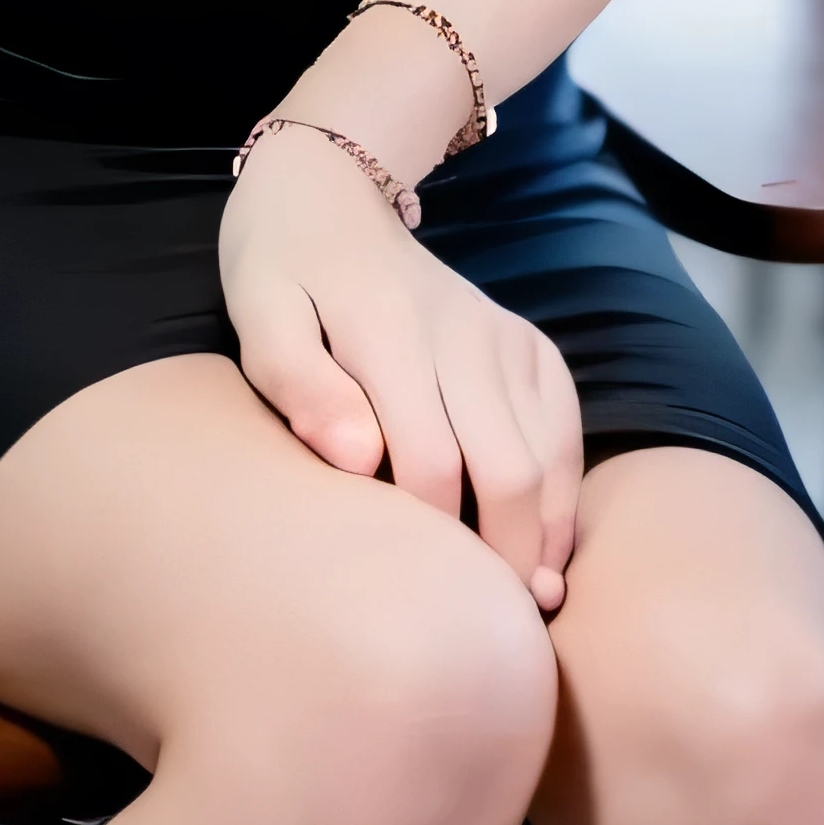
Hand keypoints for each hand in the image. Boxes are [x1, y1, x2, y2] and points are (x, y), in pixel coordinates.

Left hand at [219, 123, 582, 611]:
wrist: (329, 192)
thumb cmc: (280, 267)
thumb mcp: (259, 312)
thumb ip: (298, 383)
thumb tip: (355, 459)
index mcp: (391, 333)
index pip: (429, 466)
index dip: (429, 547)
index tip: (414, 606)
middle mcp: (463, 333)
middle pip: (506, 472)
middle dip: (504, 563)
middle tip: (487, 632)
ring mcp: (503, 336)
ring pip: (547, 457)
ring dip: (543, 538)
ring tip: (525, 608)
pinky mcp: (527, 343)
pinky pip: (565, 427)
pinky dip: (562, 493)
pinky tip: (543, 544)